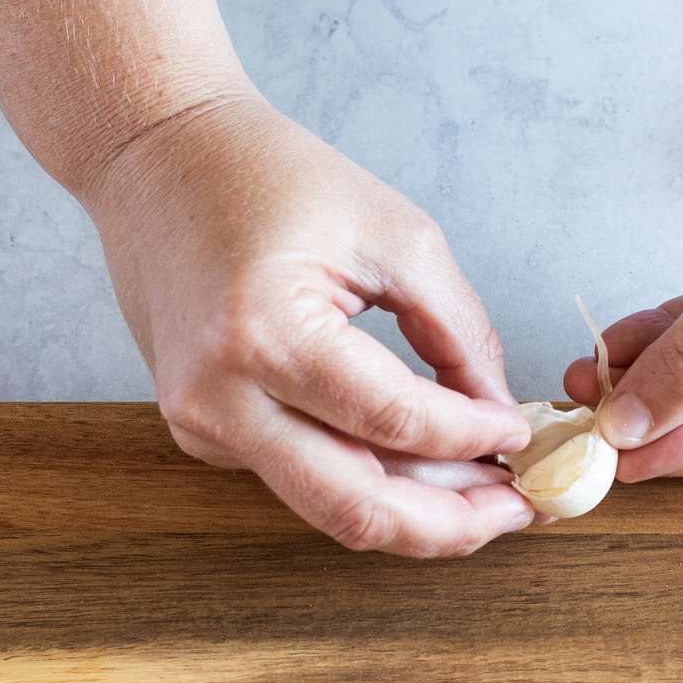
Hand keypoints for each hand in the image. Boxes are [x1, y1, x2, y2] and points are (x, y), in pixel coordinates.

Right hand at [81, 96, 533, 555]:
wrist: (157, 160)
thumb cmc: (268, 176)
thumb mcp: (394, 234)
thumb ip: (457, 330)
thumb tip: (500, 410)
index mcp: (263, 333)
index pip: (394, 422)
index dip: (472, 438)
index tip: (525, 432)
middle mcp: (218, 398)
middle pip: (356, 507)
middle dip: (452, 523)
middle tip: (520, 507)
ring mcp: (202, 425)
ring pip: (331, 508)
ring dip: (418, 514)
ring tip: (489, 494)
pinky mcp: (205, 432)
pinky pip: (305, 478)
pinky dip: (374, 482)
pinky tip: (428, 468)